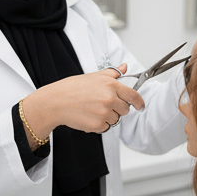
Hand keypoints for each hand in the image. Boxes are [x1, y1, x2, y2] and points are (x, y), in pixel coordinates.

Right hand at [22, 65, 144, 141]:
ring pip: (115, 120)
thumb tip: (125, 67)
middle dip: (117, 109)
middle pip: (125, 110)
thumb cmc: (72, 88)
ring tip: (92, 110)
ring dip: (107, 117)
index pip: (133, 95)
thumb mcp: (94, 76)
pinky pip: (105, 128)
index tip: (140, 106)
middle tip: (102, 105)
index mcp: (111, 85)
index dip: (139, 102)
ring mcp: (104, 113)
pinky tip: (88, 117)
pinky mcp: (97, 125)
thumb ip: (112, 73)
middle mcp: (110, 99)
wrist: (56, 102)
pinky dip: (98, 125)